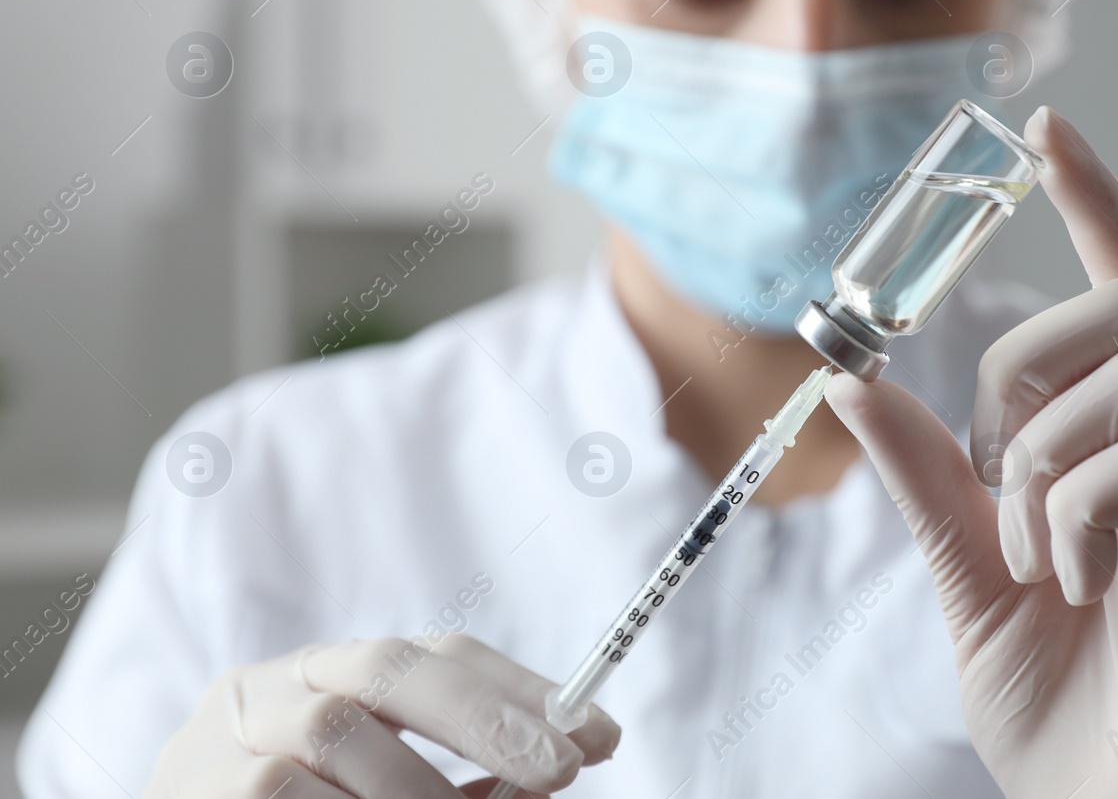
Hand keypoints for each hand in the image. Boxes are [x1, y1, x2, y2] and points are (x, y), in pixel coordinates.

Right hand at [144, 634, 618, 798]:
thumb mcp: (378, 795)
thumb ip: (457, 786)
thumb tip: (552, 780)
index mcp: (331, 673)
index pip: (441, 653)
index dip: (523, 690)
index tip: (601, 734)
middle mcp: (278, 684)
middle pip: (388, 666)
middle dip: (484, 715)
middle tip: (561, 768)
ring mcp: (229, 734)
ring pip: (337, 734)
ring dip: (419, 790)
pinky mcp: (196, 789)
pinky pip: (281, 794)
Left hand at [826, 107, 1117, 798]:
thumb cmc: (1048, 696)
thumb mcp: (964, 567)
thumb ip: (923, 473)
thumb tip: (850, 380)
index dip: (1093, 202)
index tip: (1043, 129)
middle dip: (1024, 371)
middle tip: (995, 476)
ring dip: (1043, 463)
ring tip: (1033, 557)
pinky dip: (1081, 513)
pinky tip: (1073, 581)